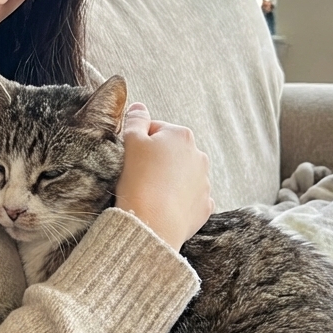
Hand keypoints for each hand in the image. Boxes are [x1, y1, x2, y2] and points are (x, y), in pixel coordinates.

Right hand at [115, 103, 212, 250]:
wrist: (152, 225)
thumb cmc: (139, 181)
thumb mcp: (130, 143)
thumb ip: (135, 120)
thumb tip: (139, 107)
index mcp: (180, 135)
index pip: (154, 129)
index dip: (137, 142)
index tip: (128, 158)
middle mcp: (198, 155)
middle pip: (170, 152)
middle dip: (155, 160)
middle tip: (137, 175)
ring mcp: (204, 182)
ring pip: (181, 174)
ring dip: (167, 179)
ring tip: (149, 193)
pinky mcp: (204, 206)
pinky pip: (189, 197)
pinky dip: (178, 200)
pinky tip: (162, 206)